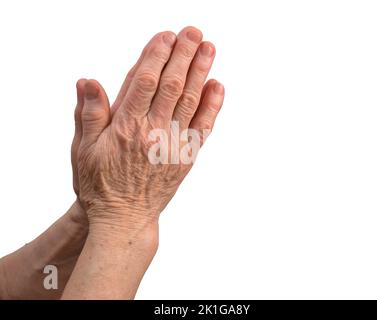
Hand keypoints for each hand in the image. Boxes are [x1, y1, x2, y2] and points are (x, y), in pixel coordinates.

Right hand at [74, 26, 224, 234]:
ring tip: (209, 48)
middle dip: (184, 55)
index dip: (156, 56)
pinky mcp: (187, 156)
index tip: (166, 36)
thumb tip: (88, 81)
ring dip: (201, 72)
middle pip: (172, 85)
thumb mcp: (84, 150)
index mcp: (127, 127)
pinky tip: (217, 86)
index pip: (144, 82)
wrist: (126, 218)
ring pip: (190, 101)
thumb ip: (89, 114)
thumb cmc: (101, 185)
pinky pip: (203, 127)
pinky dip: (212, 105)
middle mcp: (154, 132)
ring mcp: (174, 144)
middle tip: (194, 32)